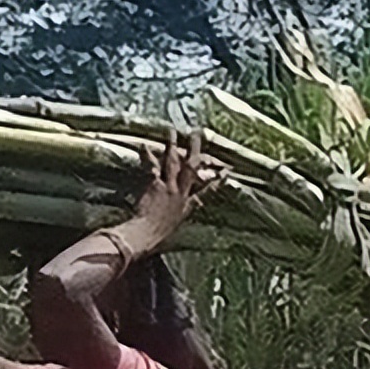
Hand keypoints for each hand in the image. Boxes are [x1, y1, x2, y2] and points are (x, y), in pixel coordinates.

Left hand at [119, 131, 219, 254]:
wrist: (146, 235)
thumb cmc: (157, 237)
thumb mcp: (174, 228)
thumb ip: (180, 216)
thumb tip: (188, 209)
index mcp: (186, 206)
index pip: (204, 192)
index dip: (215, 181)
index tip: (225, 172)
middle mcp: (179, 194)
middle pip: (191, 168)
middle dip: (195, 150)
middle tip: (197, 134)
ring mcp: (168, 188)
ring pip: (173, 163)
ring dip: (173, 146)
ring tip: (173, 131)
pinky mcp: (154, 185)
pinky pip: (151, 167)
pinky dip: (147, 156)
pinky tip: (144, 145)